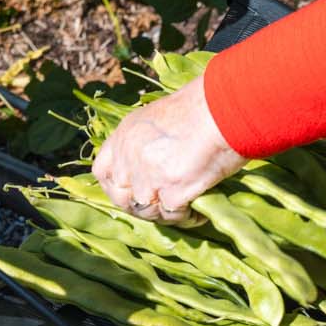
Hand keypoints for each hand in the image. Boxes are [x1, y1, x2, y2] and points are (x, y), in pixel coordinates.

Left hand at [92, 74, 245, 220]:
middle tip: (160, 208)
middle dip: (139, 207)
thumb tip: (155, 161)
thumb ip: (148, 140)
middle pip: (121, 198)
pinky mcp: (172, 192)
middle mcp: (130, 158)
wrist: (223, 110)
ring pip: (147, 211)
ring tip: (185, 211)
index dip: (114, 187)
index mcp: (125, 135)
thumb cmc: (202, 107)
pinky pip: (174, 216)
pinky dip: (187, 219)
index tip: (129, 193)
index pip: (102, 171)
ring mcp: (148, 177)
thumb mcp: (161, 116)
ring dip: (165, 215)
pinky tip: (199, 214)